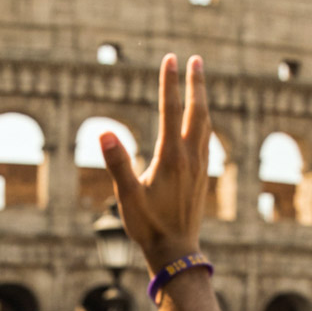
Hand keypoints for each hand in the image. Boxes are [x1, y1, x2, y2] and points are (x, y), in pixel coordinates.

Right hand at [99, 55, 209, 273]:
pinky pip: (206, 139)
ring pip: (205, 124)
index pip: (170, 110)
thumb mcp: (127, 196)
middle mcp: (191, 157)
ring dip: (202, 99)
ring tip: (200, 82)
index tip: (169, 58)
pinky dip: (204, 121)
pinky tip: (202, 122)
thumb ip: (117, 164)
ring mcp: (200, 166)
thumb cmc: (149, 226)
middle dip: (196, 83)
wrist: (177, 251)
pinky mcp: (202, 176)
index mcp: (172, 157)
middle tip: (195, 59)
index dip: (169, 82)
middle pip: (197, 111)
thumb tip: (104, 134)